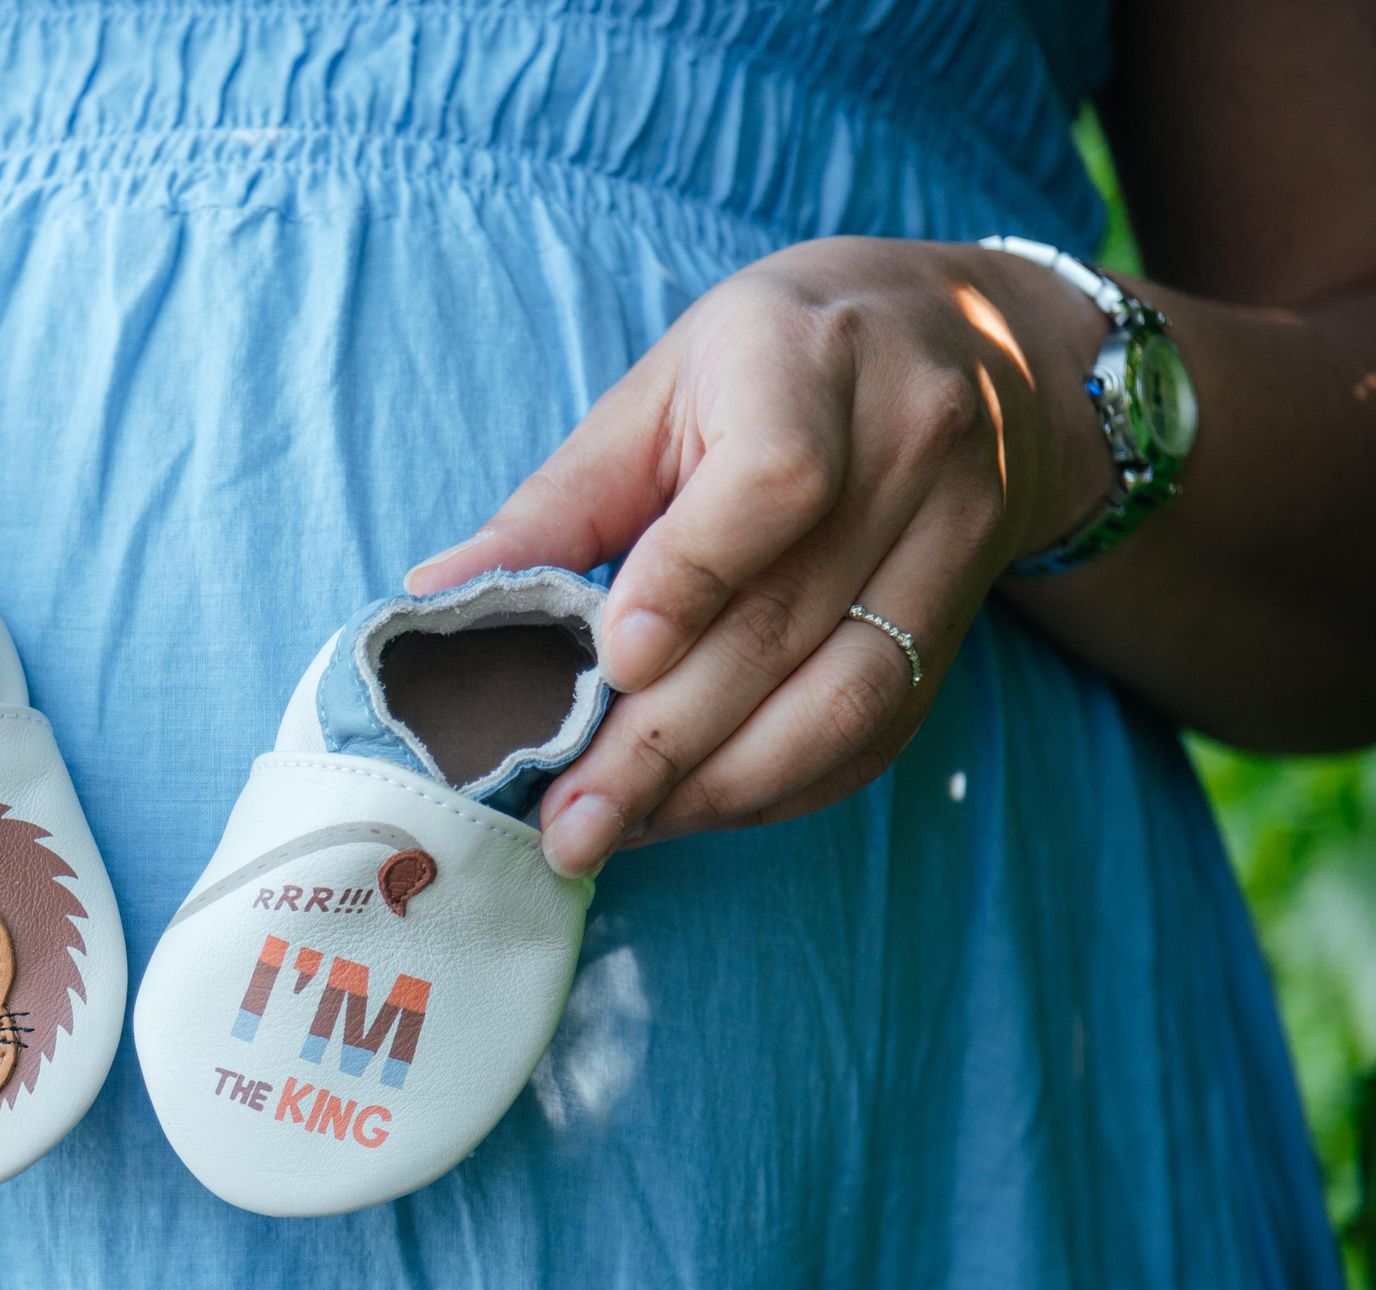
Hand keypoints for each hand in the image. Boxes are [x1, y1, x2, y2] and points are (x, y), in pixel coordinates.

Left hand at [408, 236, 1117, 876]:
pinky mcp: (959, 621)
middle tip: (567, 818)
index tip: (609, 665)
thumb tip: (438, 595)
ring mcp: (954, 542)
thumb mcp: (659, 390)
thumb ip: (559, 502)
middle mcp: (911, 453)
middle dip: (662, 743)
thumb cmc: (774, 360)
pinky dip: (777, 790)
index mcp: (814, 367)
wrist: (967, 343)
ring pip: (846, 700)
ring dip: (719, 789)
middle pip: (787, 623)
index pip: (772, 484)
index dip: (687, 583)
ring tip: (615, 831)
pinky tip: (690, 812)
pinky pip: (876, 734)